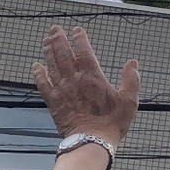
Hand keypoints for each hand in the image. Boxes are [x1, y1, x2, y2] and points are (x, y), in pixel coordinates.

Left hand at [32, 26, 138, 145]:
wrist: (92, 141)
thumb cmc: (112, 122)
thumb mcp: (130, 101)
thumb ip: (131, 80)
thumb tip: (133, 63)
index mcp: (93, 77)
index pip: (83, 51)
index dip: (79, 39)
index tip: (77, 30)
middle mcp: (74, 79)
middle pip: (63, 54)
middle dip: (58, 39)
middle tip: (55, 29)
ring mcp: (62, 89)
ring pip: (52, 64)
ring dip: (48, 51)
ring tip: (46, 40)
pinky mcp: (53, 101)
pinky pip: (42, 83)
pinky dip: (38, 73)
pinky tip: (36, 66)